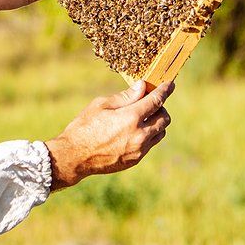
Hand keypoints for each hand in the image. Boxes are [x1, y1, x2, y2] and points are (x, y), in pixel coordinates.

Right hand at [44, 80, 173, 190]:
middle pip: (164, 118)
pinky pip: (150, 144)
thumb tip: (142, 87)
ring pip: (160, 132)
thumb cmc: (85, 126)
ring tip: (142, 117)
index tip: (170, 84)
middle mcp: (139, 135)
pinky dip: (148, 135)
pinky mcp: (135, 159)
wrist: (75, 156)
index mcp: (131, 117)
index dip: (165, 90)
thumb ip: (125, 97)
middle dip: (161, 107)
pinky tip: (133, 131)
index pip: (156, 101)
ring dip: (156, 122)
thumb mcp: (101, 105)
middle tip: (150, 102)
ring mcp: (139, 149)